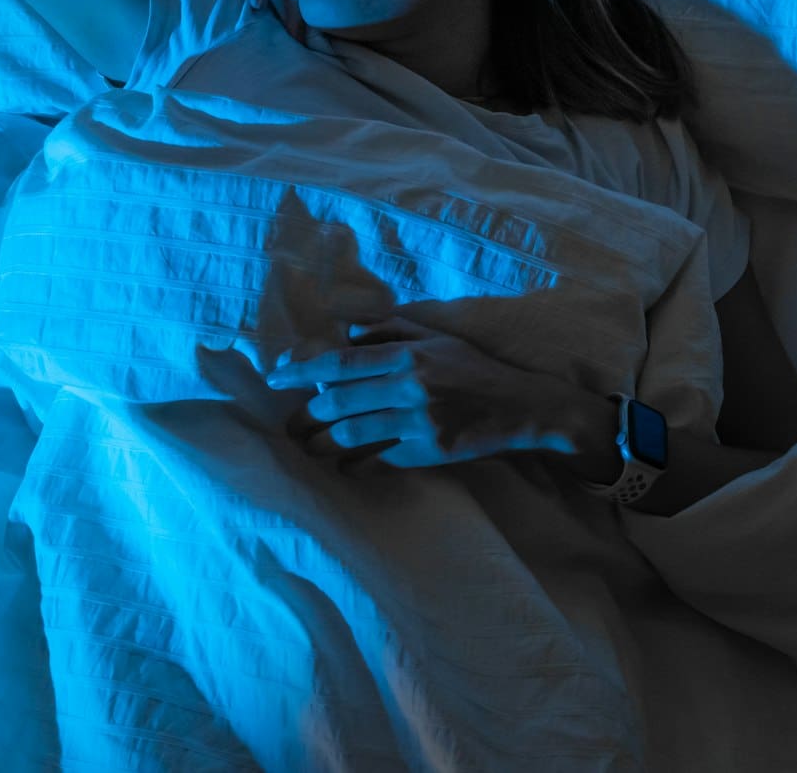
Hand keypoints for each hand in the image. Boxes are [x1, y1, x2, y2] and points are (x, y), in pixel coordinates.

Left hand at [263, 316, 559, 474]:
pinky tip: (343, 465)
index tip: (276, 377)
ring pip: (351, 436)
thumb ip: (391, 331)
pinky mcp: (427, 452)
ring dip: (321, 443)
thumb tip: (347, 333)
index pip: (342, 362)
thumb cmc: (473, 369)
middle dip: (305, 415)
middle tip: (290, 424)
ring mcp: (418, 423)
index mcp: (408, 356)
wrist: (519, 407)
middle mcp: (410, 388)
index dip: (303, 370)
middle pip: (338, 403)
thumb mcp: (437, 339)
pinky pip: (376, 462)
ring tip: (308, 446)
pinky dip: (352, 465)